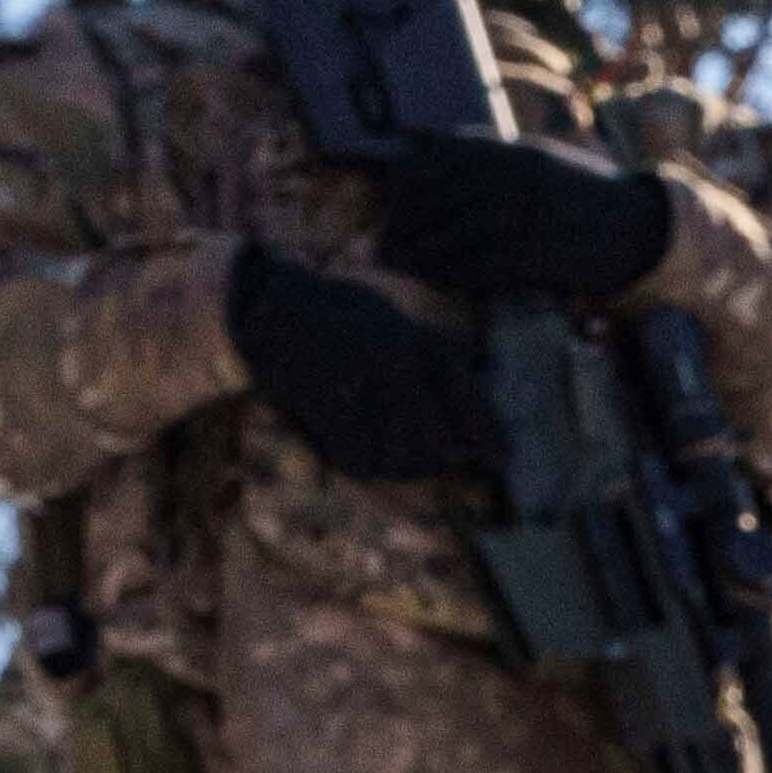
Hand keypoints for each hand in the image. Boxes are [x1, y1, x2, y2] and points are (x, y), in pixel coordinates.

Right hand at [217, 242, 497, 484]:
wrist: (270, 308)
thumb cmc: (337, 322)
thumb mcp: (394, 328)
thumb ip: (429, 371)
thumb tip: (463, 438)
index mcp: (420, 341)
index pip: (469, 400)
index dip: (489, 436)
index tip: (500, 462)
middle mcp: (399, 360)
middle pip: (436, 443)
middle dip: (431, 461)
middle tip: (419, 462)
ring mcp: (363, 382)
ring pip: (399, 456)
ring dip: (390, 464)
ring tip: (373, 447)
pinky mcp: (329, 402)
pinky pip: (359, 460)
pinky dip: (353, 460)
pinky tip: (341, 442)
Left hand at [365, 122, 676, 306]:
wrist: (637, 227)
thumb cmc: (578, 194)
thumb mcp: (534, 157)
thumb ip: (484, 154)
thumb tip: (419, 143)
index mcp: (515, 151)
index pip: (442, 158)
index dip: (407, 178)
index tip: (390, 197)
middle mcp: (520, 180)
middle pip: (442, 198)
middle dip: (404, 220)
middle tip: (381, 239)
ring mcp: (531, 218)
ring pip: (456, 235)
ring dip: (419, 251)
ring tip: (395, 261)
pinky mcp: (541, 257)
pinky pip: (483, 267)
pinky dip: (451, 273)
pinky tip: (432, 277)